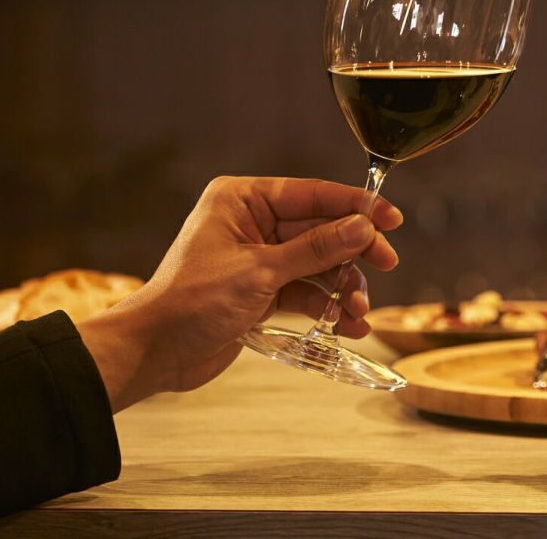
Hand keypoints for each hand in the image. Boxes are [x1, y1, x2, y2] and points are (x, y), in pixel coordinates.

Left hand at [78, 176, 402, 410]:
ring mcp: (259, 257)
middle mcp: (252, 223)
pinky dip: (327, 307)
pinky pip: (307, 291)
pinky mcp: (262, 290)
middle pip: (321, 229)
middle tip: (386, 264)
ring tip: (358, 312)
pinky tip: (348, 326)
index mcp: (243, 200)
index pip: (312, 194)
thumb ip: (316, 249)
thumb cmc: (192, 302)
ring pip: (319, 263)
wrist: (155, 352)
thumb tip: (362, 227)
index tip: (391, 218)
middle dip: (353, 252)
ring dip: (343, 287)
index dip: (355, 206)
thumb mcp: (261, 271)